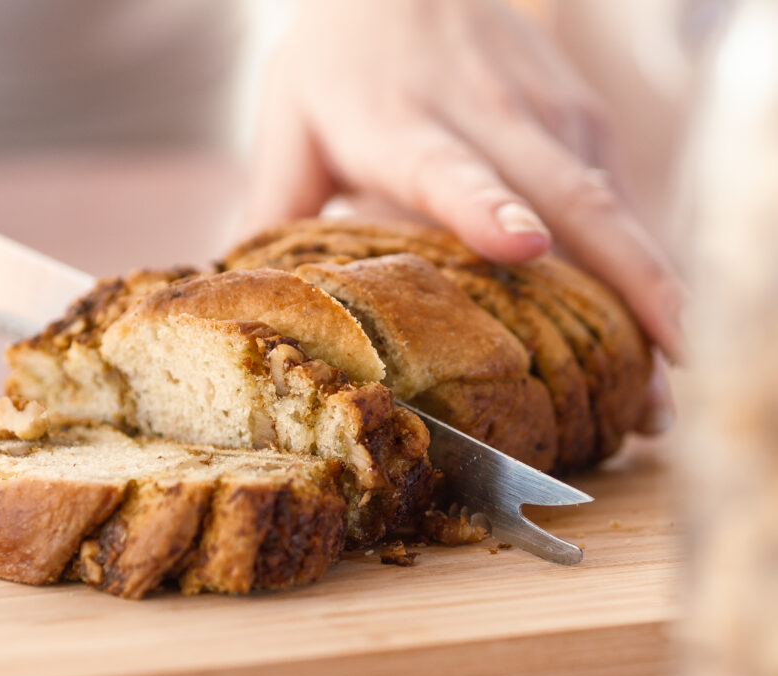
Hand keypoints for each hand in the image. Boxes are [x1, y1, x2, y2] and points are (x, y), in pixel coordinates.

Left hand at [242, 0, 684, 367]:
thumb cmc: (341, 58)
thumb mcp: (291, 122)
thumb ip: (274, 208)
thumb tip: (242, 298)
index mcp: (404, 125)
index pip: (450, 169)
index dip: (486, 209)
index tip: (525, 249)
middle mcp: (489, 117)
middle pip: (570, 200)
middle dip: (625, 286)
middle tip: (657, 376)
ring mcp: (547, 116)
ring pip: (612, 208)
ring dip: (650, 290)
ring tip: (670, 379)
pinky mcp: (580, 118)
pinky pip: (619, 198)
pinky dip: (644, 260)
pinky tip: (659, 322)